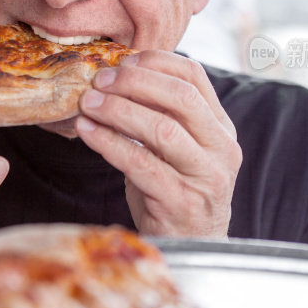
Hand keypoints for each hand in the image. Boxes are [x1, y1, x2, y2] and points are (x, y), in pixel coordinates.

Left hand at [75, 51, 240, 237]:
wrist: (190, 245)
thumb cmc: (175, 188)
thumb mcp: (176, 147)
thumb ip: (159, 113)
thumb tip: (113, 76)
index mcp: (220, 127)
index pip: (194, 77)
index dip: (155, 62)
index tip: (122, 61)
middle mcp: (221, 148)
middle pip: (181, 98)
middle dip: (135, 82)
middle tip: (100, 80)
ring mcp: (205, 177)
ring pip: (162, 129)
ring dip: (118, 111)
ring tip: (87, 103)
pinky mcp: (181, 202)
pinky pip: (141, 164)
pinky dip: (109, 143)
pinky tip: (87, 131)